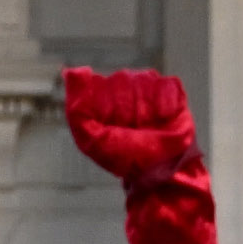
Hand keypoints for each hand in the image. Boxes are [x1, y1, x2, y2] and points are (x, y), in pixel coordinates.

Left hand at [62, 68, 201, 186]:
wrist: (159, 171)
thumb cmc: (124, 157)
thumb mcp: (92, 141)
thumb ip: (77, 110)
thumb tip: (71, 72)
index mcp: (101, 97)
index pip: (97, 84)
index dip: (105, 109)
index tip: (112, 127)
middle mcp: (123, 87)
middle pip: (121, 81)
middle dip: (126, 110)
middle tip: (132, 130)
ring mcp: (148, 86)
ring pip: (143, 81)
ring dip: (145, 110)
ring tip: (148, 126)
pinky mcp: (171, 89)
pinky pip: (166, 84)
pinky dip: (164, 104)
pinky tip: (162, 118)